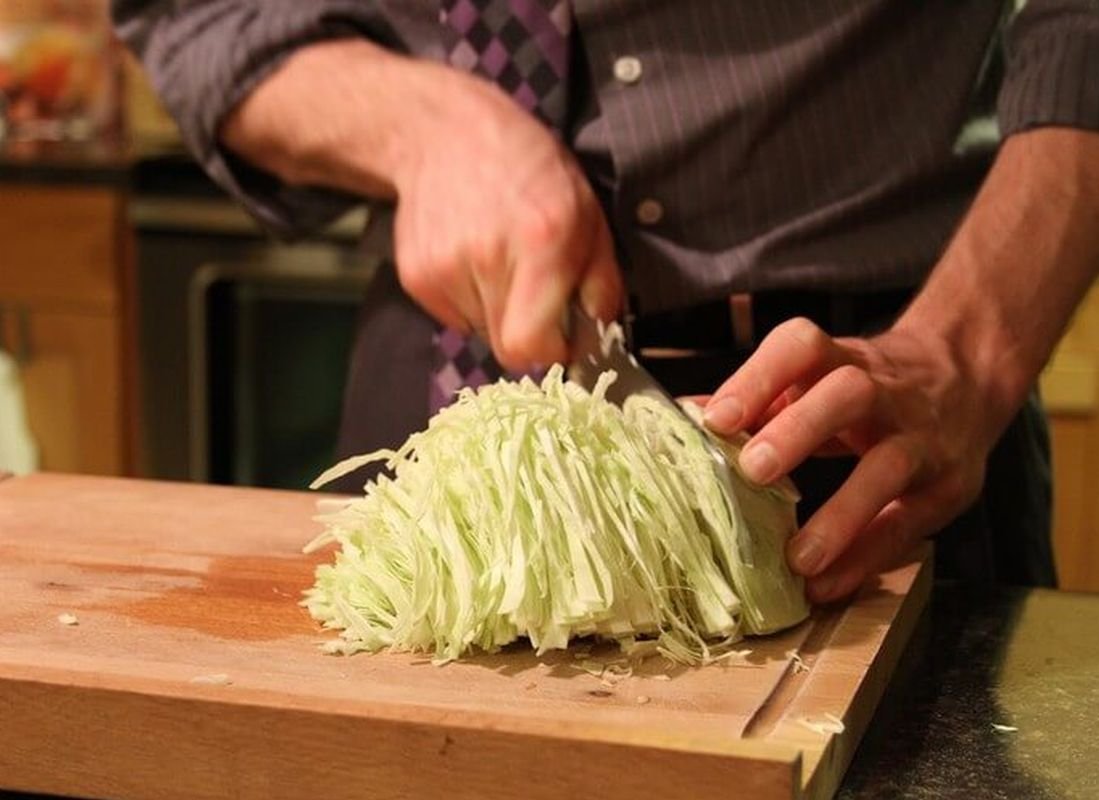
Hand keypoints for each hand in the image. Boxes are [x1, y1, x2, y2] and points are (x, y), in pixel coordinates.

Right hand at [391, 67, 621, 369]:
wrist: (444, 132)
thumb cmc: (530, 168)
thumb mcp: (588, 212)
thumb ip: (601, 281)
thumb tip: (596, 337)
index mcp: (540, 243)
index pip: (529, 346)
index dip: (549, 352)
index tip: (560, 337)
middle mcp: (486, 258)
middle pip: (506, 346)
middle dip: (527, 330)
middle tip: (533, 293)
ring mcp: (442, 269)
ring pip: (480, 331)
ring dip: (497, 311)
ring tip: (499, 260)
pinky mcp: (414, 276)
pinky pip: (453, 316)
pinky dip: (469, 298)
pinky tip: (471, 255)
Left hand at [702, 317, 1007, 602]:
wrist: (966, 375)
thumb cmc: (864, 384)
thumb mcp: (814, 379)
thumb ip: (758, 399)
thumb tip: (684, 416)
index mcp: (840, 359)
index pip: (801, 347)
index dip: (757, 379)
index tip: (716, 420)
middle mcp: (884, 389)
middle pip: (848, 394)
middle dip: (800, 429)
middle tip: (754, 470)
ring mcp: (922, 436)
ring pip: (890, 464)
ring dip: (842, 513)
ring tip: (797, 558)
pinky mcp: (950, 485)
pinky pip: (908, 524)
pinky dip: (865, 558)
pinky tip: (827, 584)